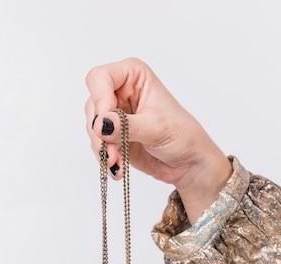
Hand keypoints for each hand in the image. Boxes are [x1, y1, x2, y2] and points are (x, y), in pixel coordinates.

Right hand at [85, 57, 231, 223]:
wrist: (188, 163)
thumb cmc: (182, 136)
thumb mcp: (155, 128)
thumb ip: (125, 126)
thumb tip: (100, 125)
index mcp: (133, 76)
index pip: (100, 78)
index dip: (99, 99)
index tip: (106, 122)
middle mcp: (120, 92)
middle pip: (92, 105)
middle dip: (100, 131)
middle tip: (112, 151)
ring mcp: (115, 115)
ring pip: (92, 128)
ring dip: (102, 148)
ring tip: (117, 164)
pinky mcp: (113, 137)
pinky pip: (98, 146)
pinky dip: (105, 158)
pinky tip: (118, 169)